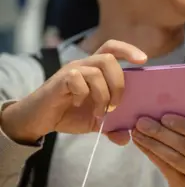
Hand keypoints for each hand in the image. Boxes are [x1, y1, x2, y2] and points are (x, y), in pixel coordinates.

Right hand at [0, 40, 146, 143]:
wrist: (38, 120)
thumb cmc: (68, 114)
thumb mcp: (95, 122)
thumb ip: (111, 127)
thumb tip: (125, 138)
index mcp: (96, 69)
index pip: (113, 48)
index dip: (129, 49)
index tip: (144, 60)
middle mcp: (84, 64)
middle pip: (109, 58)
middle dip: (118, 84)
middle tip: (116, 106)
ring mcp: (72, 70)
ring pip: (96, 70)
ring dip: (103, 94)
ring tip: (100, 112)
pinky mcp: (59, 80)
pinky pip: (77, 78)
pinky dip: (83, 94)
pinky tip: (78, 105)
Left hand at [132, 115, 184, 186]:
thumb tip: (162, 114)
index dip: (183, 124)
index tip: (164, 116)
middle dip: (161, 132)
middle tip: (142, 122)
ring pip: (173, 156)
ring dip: (152, 143)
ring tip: (138, 132)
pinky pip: (165, 167)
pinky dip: (151, 153)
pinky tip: (141, 144)